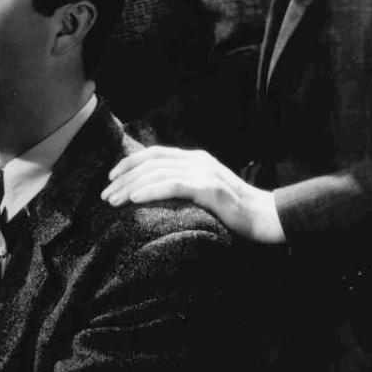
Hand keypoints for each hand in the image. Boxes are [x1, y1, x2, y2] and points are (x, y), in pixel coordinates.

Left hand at [102, 146, 285, 243]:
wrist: (267, 217)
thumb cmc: (234, 210)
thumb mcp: (204, 191)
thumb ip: (184, 185)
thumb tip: (154, 193)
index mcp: (194, 159)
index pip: (154, 154)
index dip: (130, 163)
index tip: (110, 177)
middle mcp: (197, 161)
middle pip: (151, 163)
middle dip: (124, 178)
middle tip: (104, 194)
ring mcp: (204, 173)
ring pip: (158, 173)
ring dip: (131, 186)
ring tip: (113, 200)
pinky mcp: (210, 189)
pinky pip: (174, 185)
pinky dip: (151, 190)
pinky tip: (135, 198)